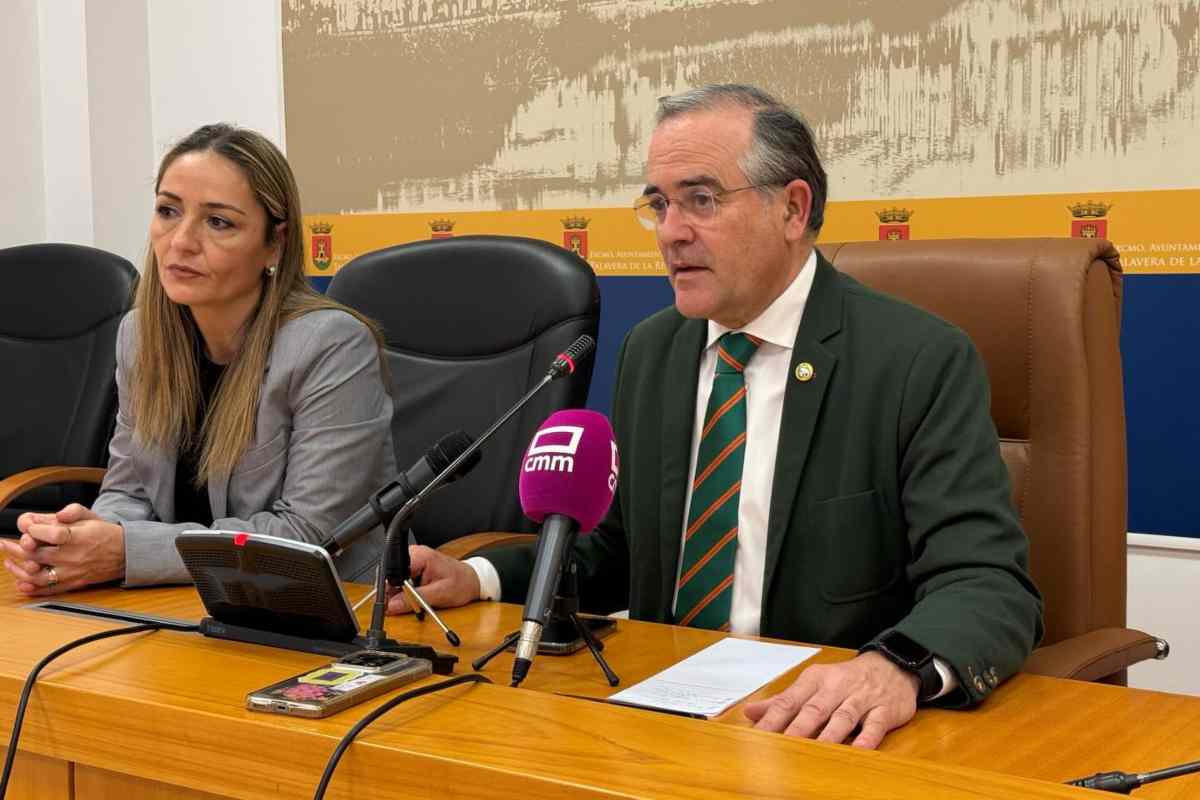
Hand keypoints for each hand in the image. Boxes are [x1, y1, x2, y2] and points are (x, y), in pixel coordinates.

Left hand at [2, 504, 124, 595]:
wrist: (125, 555)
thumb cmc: (105, 534)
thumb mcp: (92, 516)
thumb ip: (73, 510)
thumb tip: (58, 514)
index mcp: (81, 537)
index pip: (54, 534)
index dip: (36, 530)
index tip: (28, 527)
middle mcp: (75, 557)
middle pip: (38, 555)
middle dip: (17, 548)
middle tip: (6, 543)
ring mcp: (72, 572)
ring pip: (38, 575)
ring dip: (18, 569)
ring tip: (8, 561)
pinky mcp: (73, 584)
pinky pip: (48, 590)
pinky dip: (31, 588)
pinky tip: (20, 581)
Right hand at [385, 545, 480, 614]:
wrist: (472, 580)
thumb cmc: (461, 583)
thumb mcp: (438, 595)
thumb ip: (414, 600)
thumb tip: (393, 605)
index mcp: (419, 557)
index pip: (393, 573)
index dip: (389, 590)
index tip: (391, 604)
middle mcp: (415, 554)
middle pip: (392, 576)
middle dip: (397, 593)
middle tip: (409, 604)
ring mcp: (414, 559)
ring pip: (396, 580)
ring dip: (403, 593)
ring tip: (420, 597)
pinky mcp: (416, 566)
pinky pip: (404, 580)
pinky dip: (408, 590)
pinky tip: (420, 593)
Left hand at [743, 651, 918, 748]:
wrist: (892, 665)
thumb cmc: (846, 679)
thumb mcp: (813, 684)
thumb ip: (783, 700)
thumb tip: (751, 712)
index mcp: (815, 680)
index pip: (790, 700)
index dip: (773, 718)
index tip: (759, 735)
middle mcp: (836, 687)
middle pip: (814, 709)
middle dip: (798, 728)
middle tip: (783, 745)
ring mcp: (861, 698)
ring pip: (843, 717)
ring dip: (829, 734)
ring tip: (816, 750)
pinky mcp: (884, 709)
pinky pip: (875, 725)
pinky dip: (867, 738)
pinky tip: (859, 750)